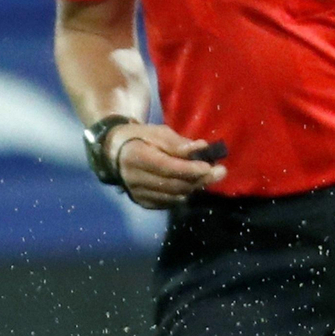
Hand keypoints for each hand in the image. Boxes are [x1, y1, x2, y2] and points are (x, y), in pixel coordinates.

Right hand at [109, 122, 227, 207]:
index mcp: (136, 157)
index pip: (167, 167)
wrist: (113, 153)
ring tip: (208, 177)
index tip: (210, 166)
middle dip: (199, 179)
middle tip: (221, 172)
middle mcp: (134, 178)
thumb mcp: (157, 133)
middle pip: (173, 184)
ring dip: (194, 187)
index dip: (190, 169)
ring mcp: (137, 193)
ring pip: (173, 196)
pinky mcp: (142, 201)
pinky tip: (192, 185)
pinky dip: (183, 194)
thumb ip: (178, 143)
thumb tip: (201, 148)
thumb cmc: (139, 138)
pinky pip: (168, 202)